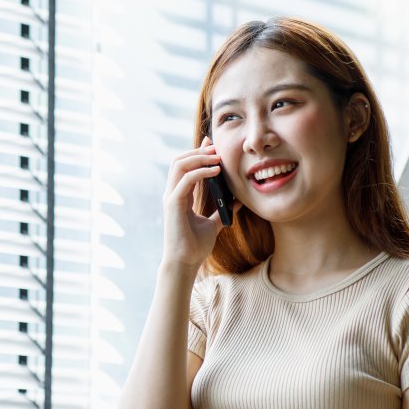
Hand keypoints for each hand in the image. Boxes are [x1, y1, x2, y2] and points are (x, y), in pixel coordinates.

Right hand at [161, 135, 226, 267]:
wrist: (185, 263)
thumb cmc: (195, 247)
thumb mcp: (213, 225)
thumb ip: (222, 212)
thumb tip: (237, 202)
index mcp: (179, 196)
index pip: (184, 167)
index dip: (197, 153)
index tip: (212, 145)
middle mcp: (172, 194)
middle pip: (179, 161)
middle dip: (198, 151)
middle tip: (217, 149)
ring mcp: (171, 198)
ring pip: (179, 165)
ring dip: (199, 157)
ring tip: (216, 157)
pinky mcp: (173, 204)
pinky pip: (186, 179)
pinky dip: (201, 171)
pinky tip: (216, 171)